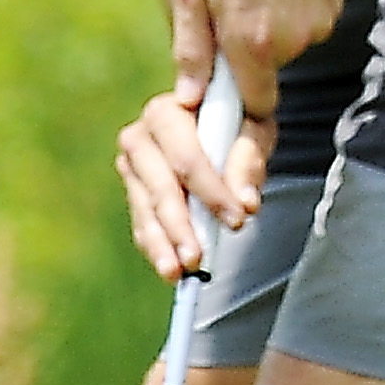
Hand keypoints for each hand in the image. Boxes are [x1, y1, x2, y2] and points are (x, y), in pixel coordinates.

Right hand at [115, 89, 270, 283]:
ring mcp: (131, 164)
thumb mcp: (253, 129)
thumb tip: (245, 203)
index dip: (211, 192)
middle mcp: (140, 135)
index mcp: (167, 112)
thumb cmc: (236, 120)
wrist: (213, 116)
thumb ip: (248, 160)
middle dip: (180, 225)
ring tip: (176, 273)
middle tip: (197, 258)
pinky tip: (169, 267)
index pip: (187, 158)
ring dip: (161, 243)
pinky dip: (156, 245)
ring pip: (145, 209)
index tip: (237, 219)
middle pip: (160, 187)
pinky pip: (141, 221)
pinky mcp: (133, 188)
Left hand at [167, 0, 342, 132]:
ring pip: (288, 47)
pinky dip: (291, 10)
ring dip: (269, 29)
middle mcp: (293, 42)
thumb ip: (191, 51)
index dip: (240, 105)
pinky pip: (306, 24)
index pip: (256, 108)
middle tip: (228, 11)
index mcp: (254, 45)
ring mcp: (318, 24)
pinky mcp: (334, 6)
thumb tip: (190, 99)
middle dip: (249, 56)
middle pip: (269, 75)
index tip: (225, 93)